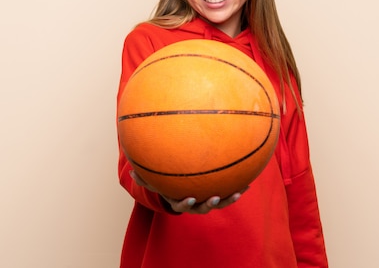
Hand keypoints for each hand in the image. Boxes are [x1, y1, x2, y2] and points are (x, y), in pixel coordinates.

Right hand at [130, 170, 247, 214]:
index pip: (182, 204)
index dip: (187, 203)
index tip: (190, 198)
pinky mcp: (218, 194)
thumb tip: (130, 171)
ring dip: (230, 198)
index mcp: (180, 200)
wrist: (181, 189)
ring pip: (221, 203)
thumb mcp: (154, 181)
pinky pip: (229, 191)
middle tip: (215, 197)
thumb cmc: (166, 183)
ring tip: (240, 191)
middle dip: (211, 203)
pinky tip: (249, 181)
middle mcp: (196, 203)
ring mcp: (207, 200)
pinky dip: (238, 187)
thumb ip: (143, 178)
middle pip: (204, 207)